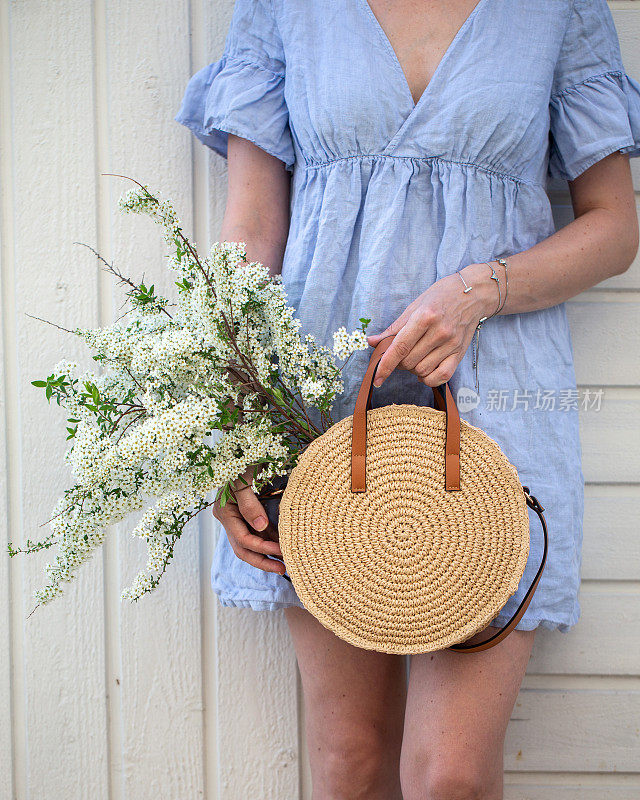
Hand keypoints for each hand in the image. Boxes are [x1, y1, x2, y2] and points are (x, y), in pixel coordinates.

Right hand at [212, 465, 285, 574]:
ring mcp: (238, 518)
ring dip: (268, 555)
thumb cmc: (242, 459)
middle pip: (243, 549)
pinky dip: (271, 542)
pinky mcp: (248, 515)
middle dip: (263, 561)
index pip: (242, 539)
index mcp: (224, 512)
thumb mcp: (243, 479)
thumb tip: (260, 527)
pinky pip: (259, 534)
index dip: (261, 548)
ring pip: (252, 544)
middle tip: (284, 569)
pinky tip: (284, 548)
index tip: (281, 551)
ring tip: (287, 563)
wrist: (244, 447)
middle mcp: (229, 519)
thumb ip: (249, 503)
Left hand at [366, 262, 499, 387]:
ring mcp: (451, 344)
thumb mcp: (415, 306)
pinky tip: (425, 371)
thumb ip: (393, 328)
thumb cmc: (441, 297)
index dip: (385, 365)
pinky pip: (441, 377)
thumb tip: (371, 342)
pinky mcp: (460, 353)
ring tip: (415, 356)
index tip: (376, 378)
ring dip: (413, 369)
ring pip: (422, 370)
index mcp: (425, 316)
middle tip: (402, 352)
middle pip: (409, 361)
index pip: (400, 347)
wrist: (474, 293)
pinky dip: (429, 379)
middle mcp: (439, 332)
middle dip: (399, 362)